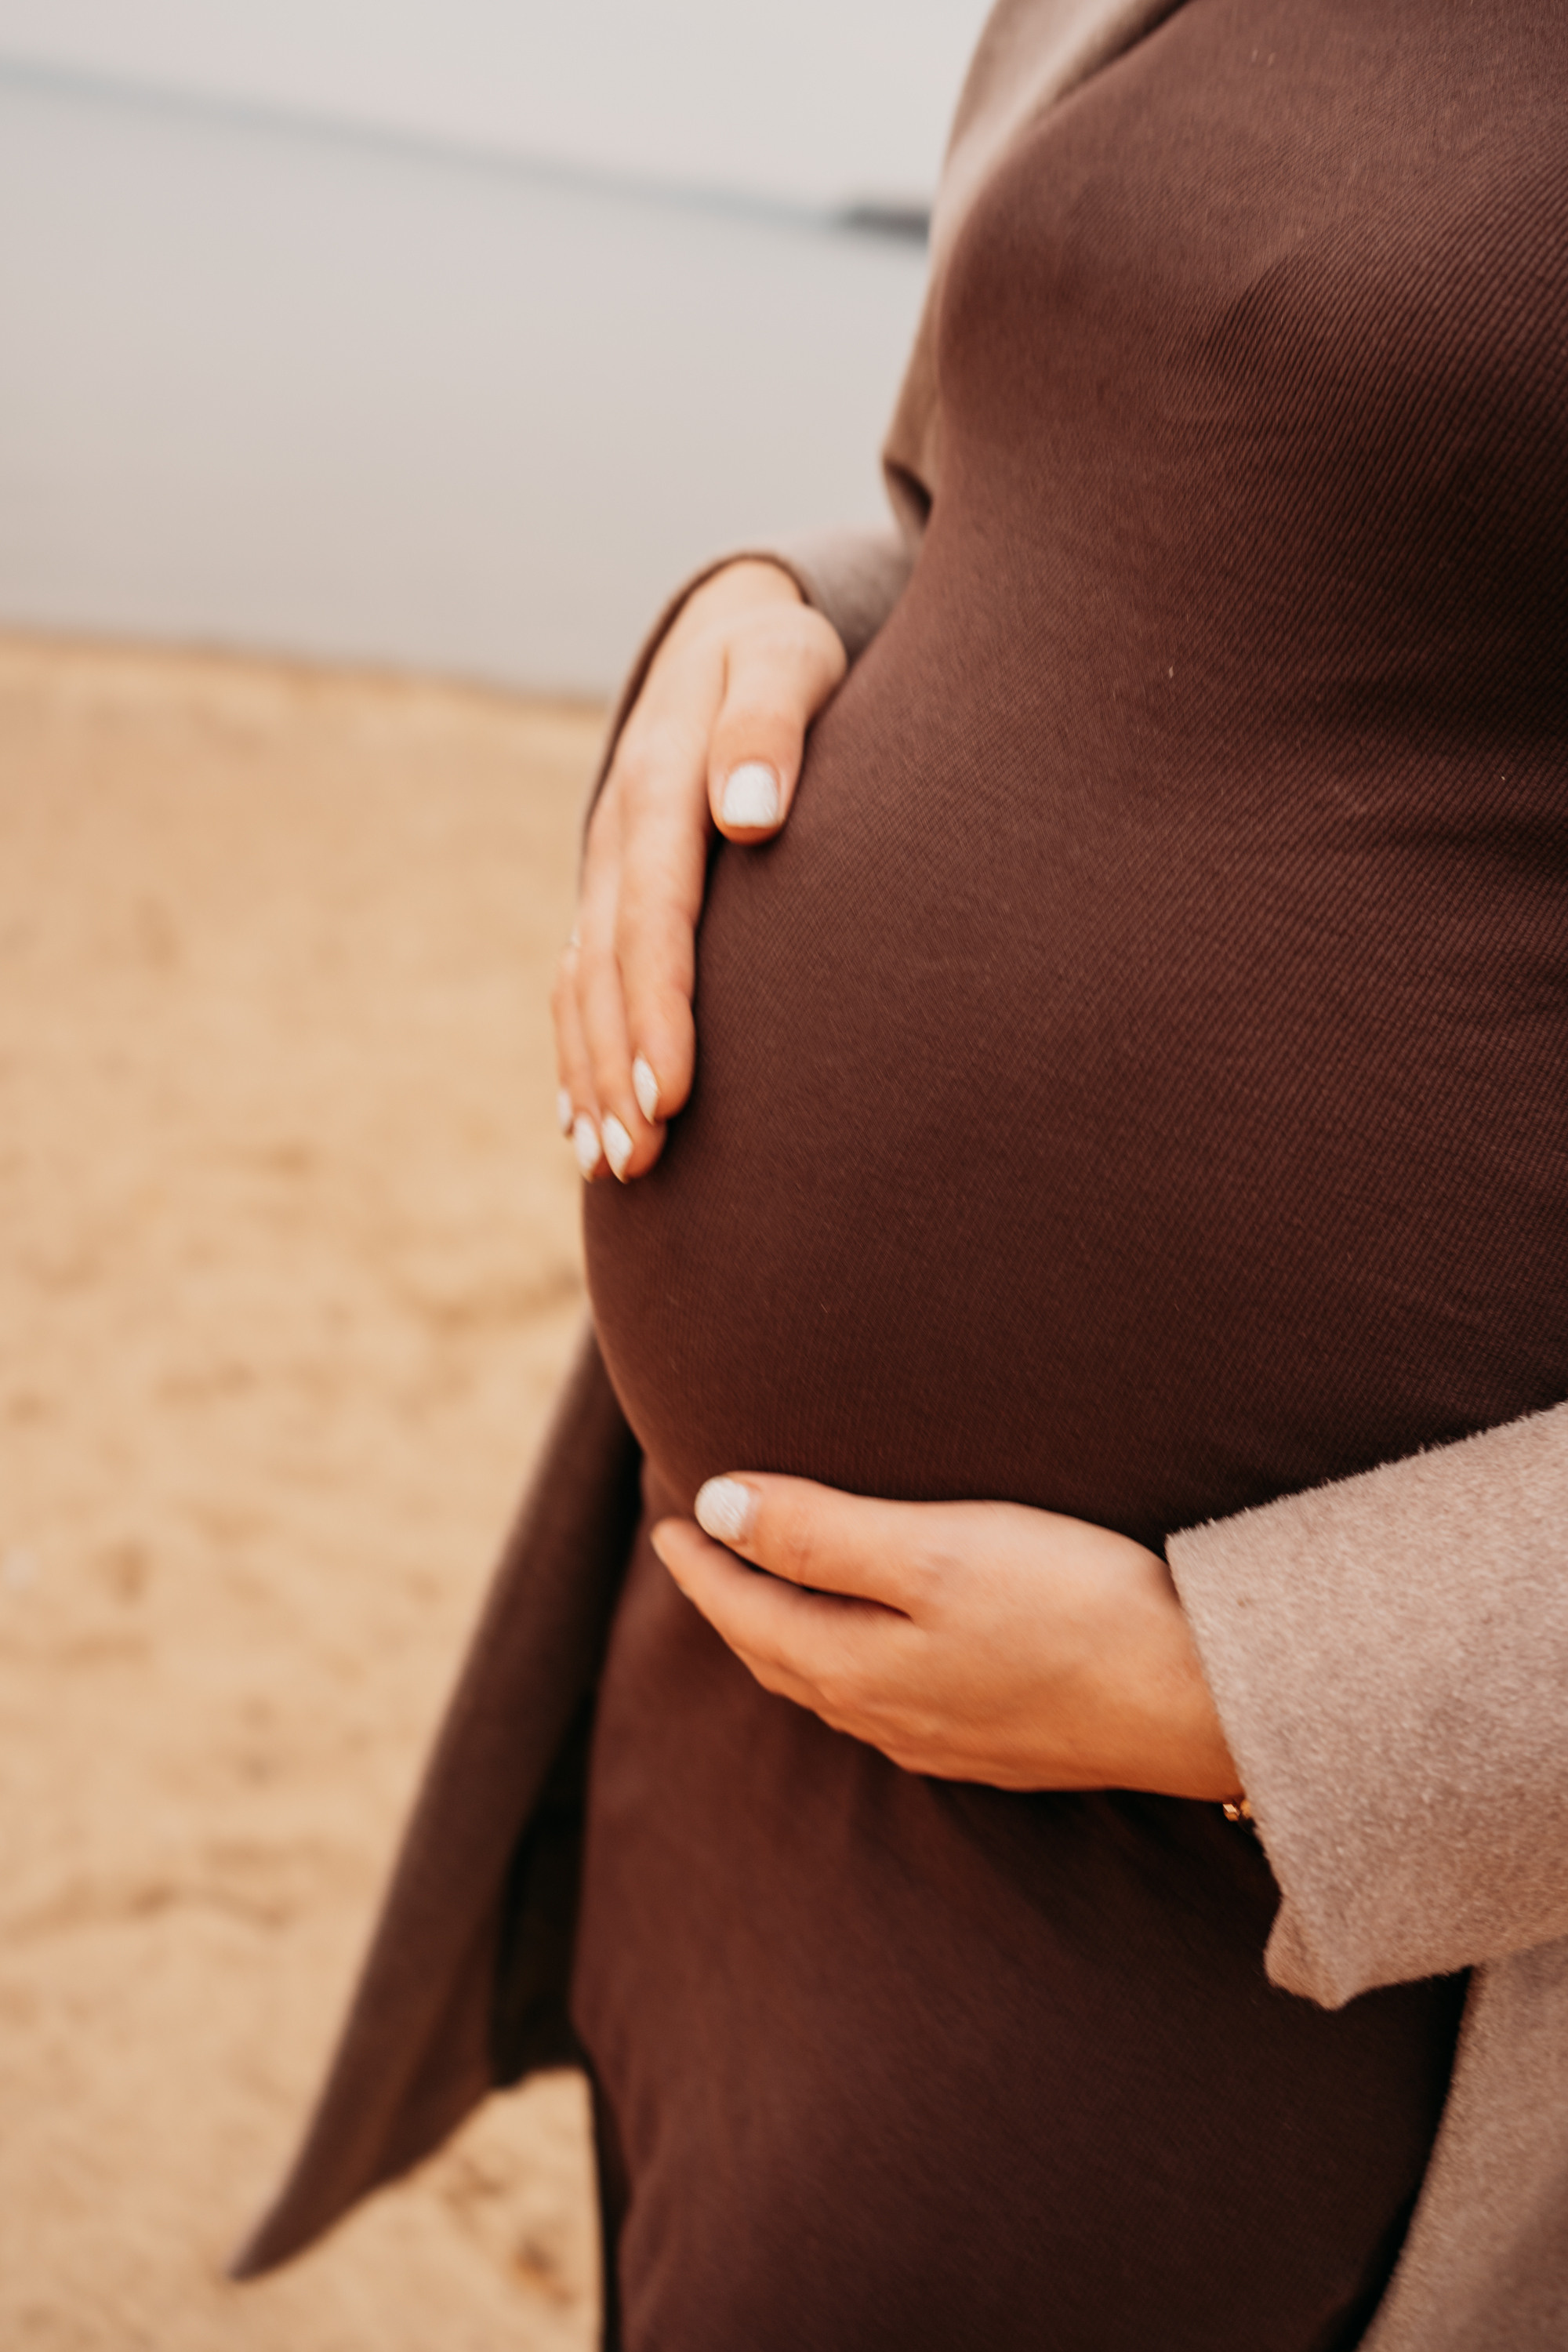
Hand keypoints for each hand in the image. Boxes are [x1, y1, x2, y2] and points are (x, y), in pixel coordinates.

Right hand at [554, 560, 845, 1181]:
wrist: (724, 632)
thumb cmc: (781, 656)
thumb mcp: (787, 661)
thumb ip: (772, 727)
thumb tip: (751, 814)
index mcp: (657, 784)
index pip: (654, 916)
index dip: (660, 1008)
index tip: (674, 1093)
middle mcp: (616, 837)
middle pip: (608, 970)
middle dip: (618, 1070)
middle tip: (641, 1163)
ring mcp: (603, 868)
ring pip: (583, 986)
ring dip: (591, 1078)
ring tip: (614, 1167)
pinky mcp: (609, 892)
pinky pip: (580, 983)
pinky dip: (578, 1055)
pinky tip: (585, 1123)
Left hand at [651, 1475, 1241, 1798]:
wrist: (1199, 1698)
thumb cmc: (1072, 1607)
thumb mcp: (935, 1551)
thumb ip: (819, 1533)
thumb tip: (717, 1509)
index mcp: (857, 1670)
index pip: (747, 1615)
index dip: (702, 1566)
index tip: (668, 1522)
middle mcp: (888, 1719)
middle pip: (778, 1656)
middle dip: (732, 1602)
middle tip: (700, 1553)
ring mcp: (944, 1740)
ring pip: (829, 1686)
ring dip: (785, 1637)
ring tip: (768, 1593)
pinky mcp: (997, 1743)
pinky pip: (884, 1703)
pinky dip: (845, 1663)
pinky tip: (870, 1651)